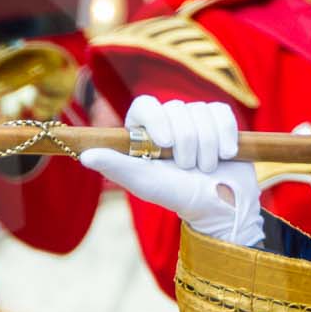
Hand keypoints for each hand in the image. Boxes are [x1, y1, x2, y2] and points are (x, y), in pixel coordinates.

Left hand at [80, 98, 263, 246]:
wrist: (220, 206)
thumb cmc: (178, 195)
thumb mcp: (145, 183)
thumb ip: (116, 167)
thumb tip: (85, 156)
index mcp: (144, 133)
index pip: (144, 105)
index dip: (156, 119)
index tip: (165, 144)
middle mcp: (167, 122)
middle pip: (177, 109)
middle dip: (187, 143)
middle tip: (188, 168)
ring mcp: (194, 119)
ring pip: (201, 111)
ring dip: (207, 145)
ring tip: (206, 168)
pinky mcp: (219, 120)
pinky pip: (222, 112)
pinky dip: (225, 135)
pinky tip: (226, 154)